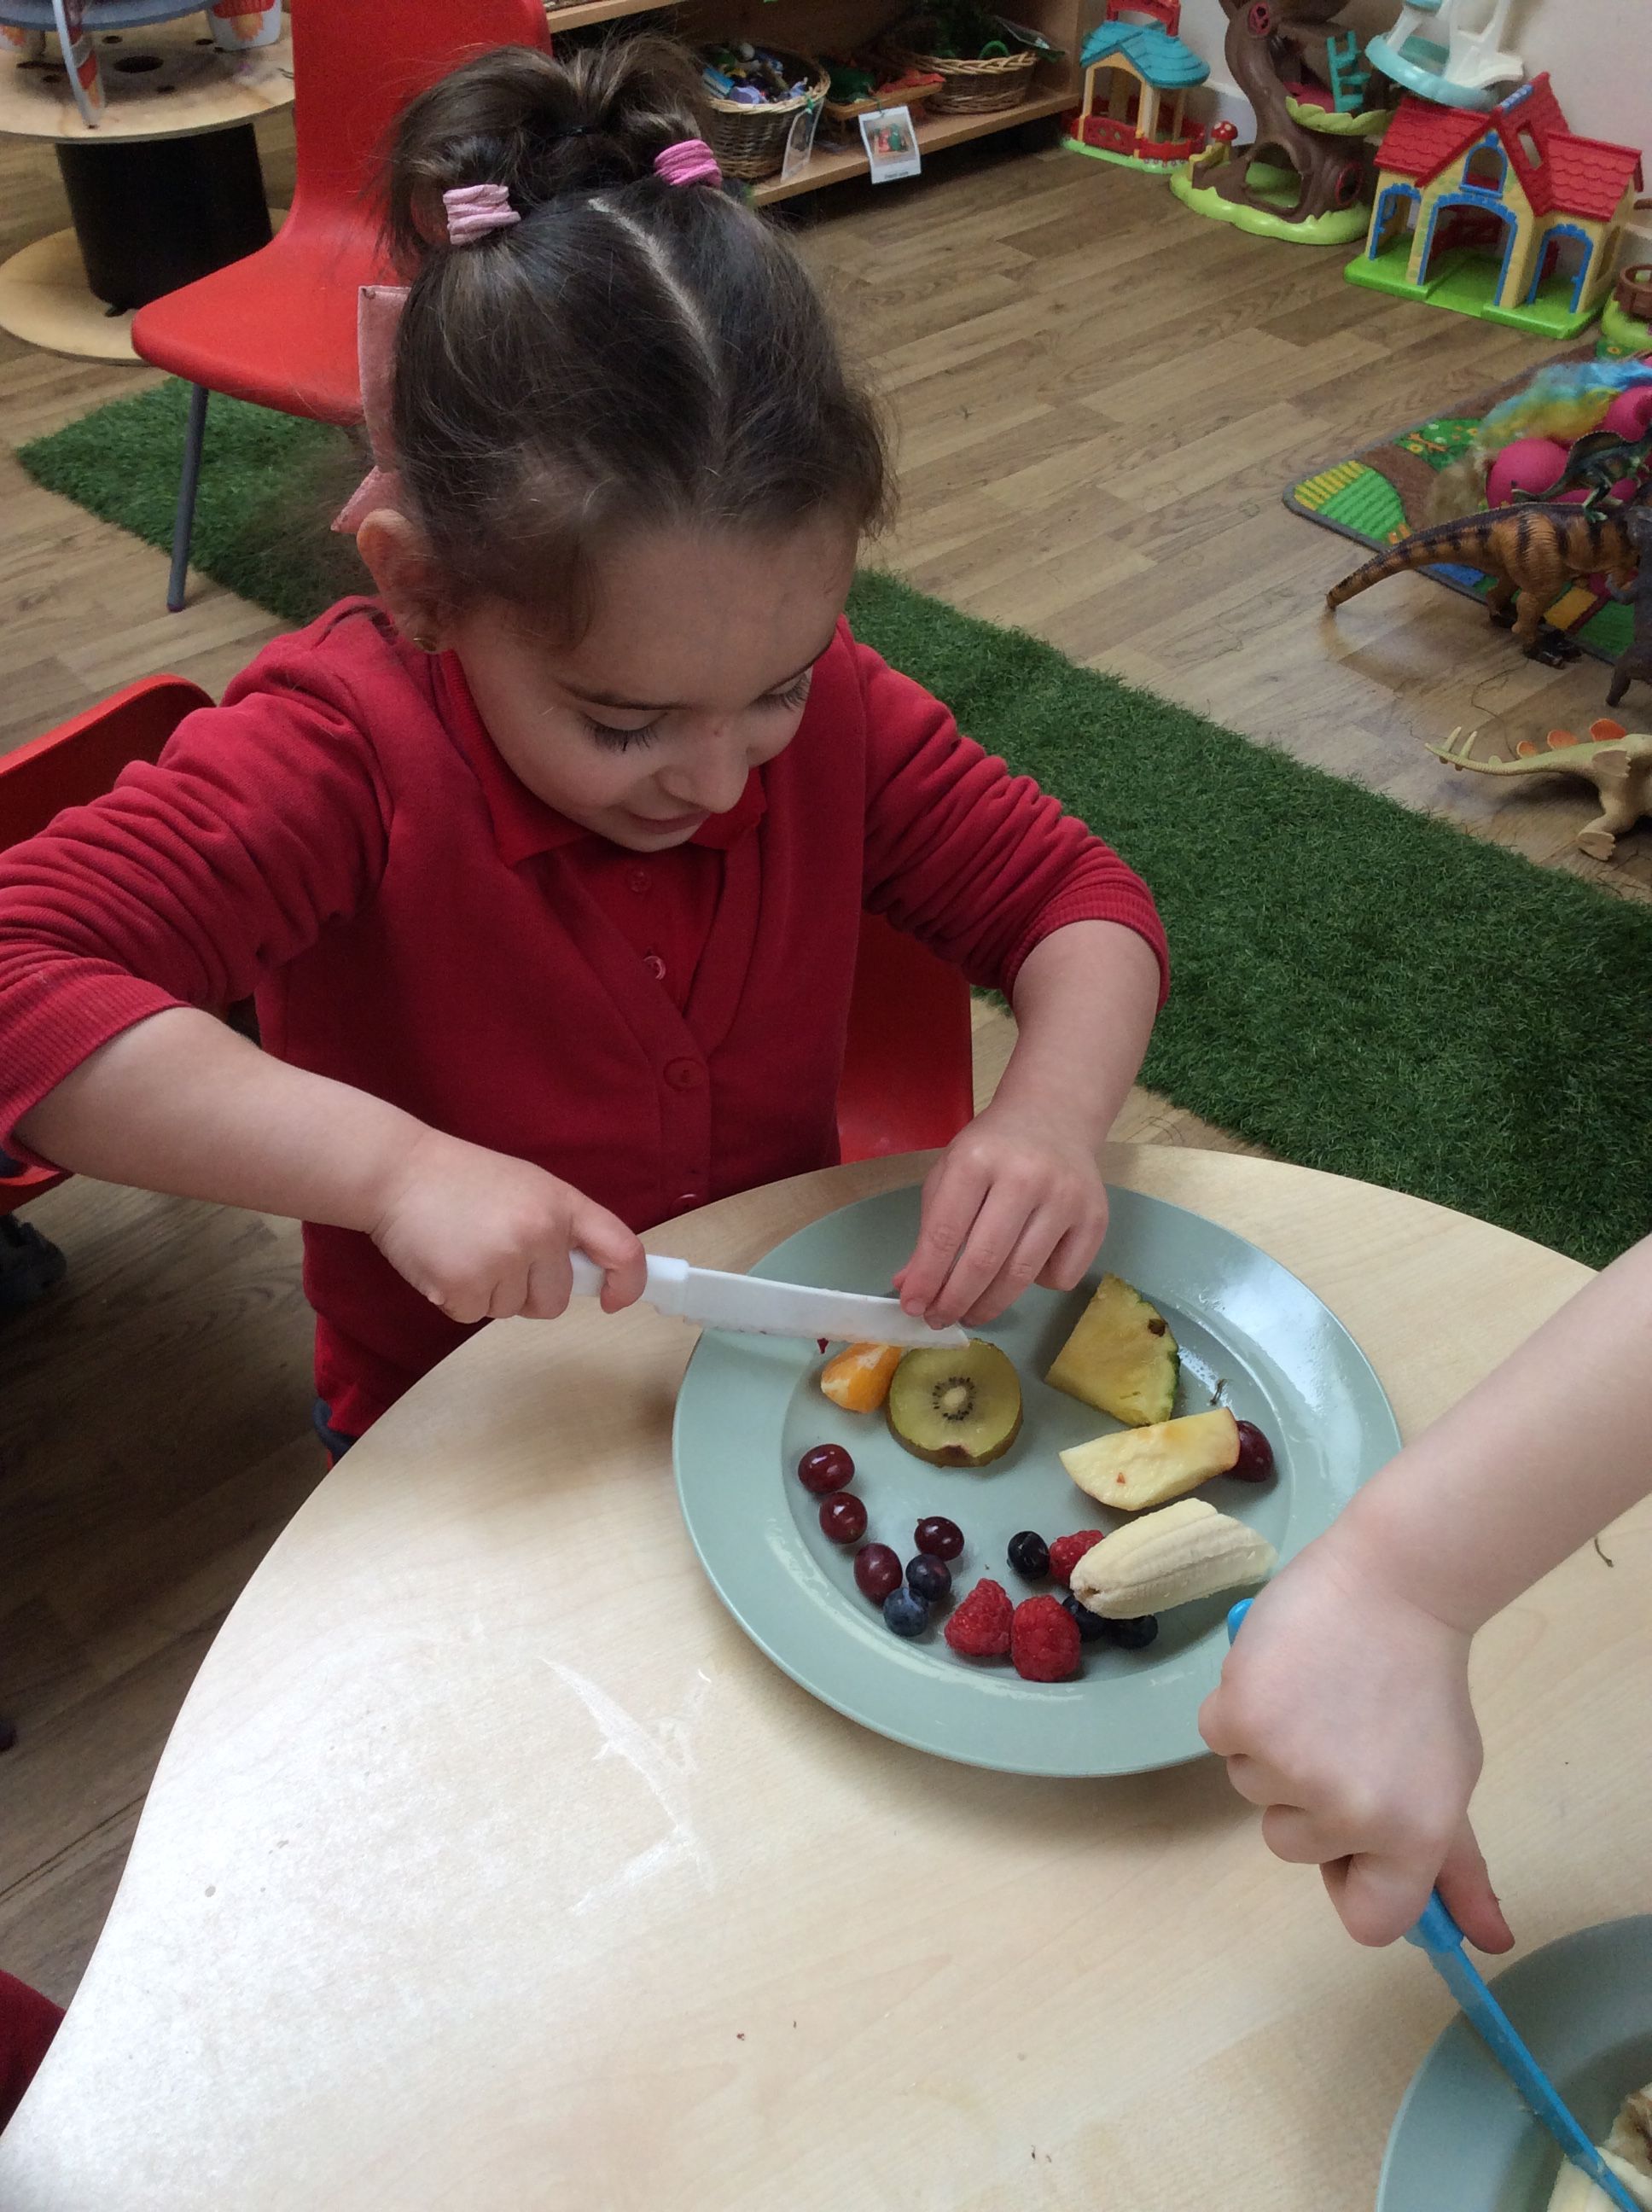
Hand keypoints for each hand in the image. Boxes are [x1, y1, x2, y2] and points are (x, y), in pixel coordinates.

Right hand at [368, 1128, 645, 1325]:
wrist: (395, 1172)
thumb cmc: (461, 1180)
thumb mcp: (528, 1188)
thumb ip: (561, 1226)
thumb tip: (591, 1276)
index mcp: (561, 1204)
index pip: (622, 1250)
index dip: (627, 1284)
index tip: (612, 1299)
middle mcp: (539, 1232)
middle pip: (556, 1300)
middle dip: (529, 1290)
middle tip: (494, 1252)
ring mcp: (502, 1261)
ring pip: (512, 1310)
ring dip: (488, 1291)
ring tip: (463, 1247)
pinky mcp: (463, 1286)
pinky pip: (474, 1315)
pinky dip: (457, 1298)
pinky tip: (443, 1261)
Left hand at [891, 1102, 1109, 1328]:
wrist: (1053, 1116)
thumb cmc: (992, 1150)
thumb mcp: (950, 1174)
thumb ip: (929, 1229)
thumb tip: (911, 1288)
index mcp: (977, 1159)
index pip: (945, 1233)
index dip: (927, 1278)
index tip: (913, 1307)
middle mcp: (1025, 1176)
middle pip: (985, 1261)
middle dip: (956, 1301)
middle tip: (940, 1321)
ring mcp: (1066, 1197)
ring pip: (1023, 1275)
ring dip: (990, 1305)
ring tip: (971, 1313)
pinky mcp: (1095, 1217)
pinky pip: (1062, 1277)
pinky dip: (1040, 1286)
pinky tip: (1026, 1269)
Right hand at [1198, 1535, 1511, 1951]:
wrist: (1395, 1581)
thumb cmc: (1424, 1681)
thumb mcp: (1450, 1779)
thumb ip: (1456, 1865)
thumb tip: (1489, 1945)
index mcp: (1414, 1838)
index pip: (1369, 1922)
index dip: (1351, 1877)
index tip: (1351, 1837)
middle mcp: (1351, 1814)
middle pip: (1291, 1845)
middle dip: (1304, 1796)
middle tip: (1339, 1732)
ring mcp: (1289, 1767)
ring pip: (1251, 1789)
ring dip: (1270, 1748)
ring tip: (1313, 1692)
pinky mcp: (1240, 1719)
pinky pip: (1218, 1738)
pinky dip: (1238, 1706)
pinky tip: (1279, 1670)